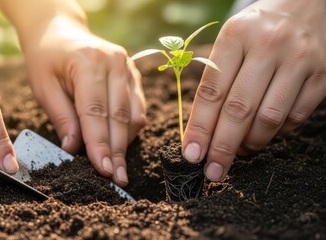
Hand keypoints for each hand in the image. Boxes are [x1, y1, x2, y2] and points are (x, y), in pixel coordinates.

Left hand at [19, 17, 145, 186]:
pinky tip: (121, 144)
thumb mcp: (43, 86)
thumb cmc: (47, 59)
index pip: (96, 112)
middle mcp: (114, 63)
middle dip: (117, 151)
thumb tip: (74, 148)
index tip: (104, 171)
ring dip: (125, 144)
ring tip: (118, 168)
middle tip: (117, 179)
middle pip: (120, 116)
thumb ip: (61, 116)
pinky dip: (130, 129)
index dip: (100, 144)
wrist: (61, 32)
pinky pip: (138, 108)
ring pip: (133, 115)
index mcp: (88, 62)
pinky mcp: (133, 74)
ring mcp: (128, 67)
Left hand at [182, 0, 325, 180]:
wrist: (308, 6)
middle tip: (212, 171)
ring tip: (237, 151)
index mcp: (236, 36)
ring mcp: (299, 60)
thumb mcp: (231, 40)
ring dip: (249, 143)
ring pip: (269, 118)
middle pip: (239, 109)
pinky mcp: (322, 75)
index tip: (191, 154)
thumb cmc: (258, 30)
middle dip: (222, 146)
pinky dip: (275, 133)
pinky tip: (262, 134)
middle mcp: (268, 46)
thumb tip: (202, 129)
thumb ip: (216, 78)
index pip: (212, 91)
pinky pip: (295, 117)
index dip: (200, 128)